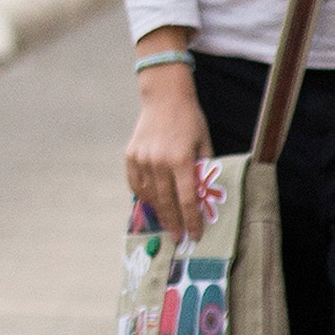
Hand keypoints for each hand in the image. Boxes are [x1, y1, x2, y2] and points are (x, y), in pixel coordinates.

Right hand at [123, 69, 215, 237]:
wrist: (164, 97)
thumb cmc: (190, 120)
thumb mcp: (204, 143)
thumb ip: (203, 170)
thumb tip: (203, 196)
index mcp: (180, 159)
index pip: (187, 199)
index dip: (192, 220)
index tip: (195, 234)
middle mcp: (158, 161)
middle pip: (166, 202)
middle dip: (174, 223)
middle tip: (179, 237)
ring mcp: (142, 159)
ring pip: (149, 195)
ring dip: (159, 212)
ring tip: (167, 222)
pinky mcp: (130, 155)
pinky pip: (136, 183)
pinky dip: (144, 195)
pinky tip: (152, 202)